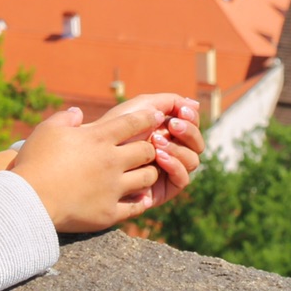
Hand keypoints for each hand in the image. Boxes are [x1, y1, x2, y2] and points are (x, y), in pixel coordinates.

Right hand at [10, 105, 162, 232]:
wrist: (28, 200)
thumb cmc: (35, 162)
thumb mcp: (47, 130)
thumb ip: (65, 118)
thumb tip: (77, 113)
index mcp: (98, 138)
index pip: (134, 123)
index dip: (149, 118)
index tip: (157, 118)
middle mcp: (111, 161)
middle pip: (147, 151)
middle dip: (150, 149)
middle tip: (147, 151)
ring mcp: (112, 188)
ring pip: (147, 178)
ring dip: (148, 174)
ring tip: (142, 174)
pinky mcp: (109, 212)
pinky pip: (136, 206)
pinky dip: (139, 201)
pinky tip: (138, 199)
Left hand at [97, 95, 203, 212]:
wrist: (93, 152)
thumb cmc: (113, 128)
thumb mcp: (140, 107)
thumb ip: (168, 101)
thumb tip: (196, 104)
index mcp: (168, 131)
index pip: (193, 125)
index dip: (191, 117)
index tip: (181, 111)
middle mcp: (172, 151)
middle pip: (197, 143)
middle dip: (188, 132)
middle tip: (173, 125)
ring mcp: (169, 170)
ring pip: (193, 160)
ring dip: (178, 148)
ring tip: (156, 142)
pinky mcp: (164, 189)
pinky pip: (183, 179)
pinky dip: (175, 165)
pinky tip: (160, 157)